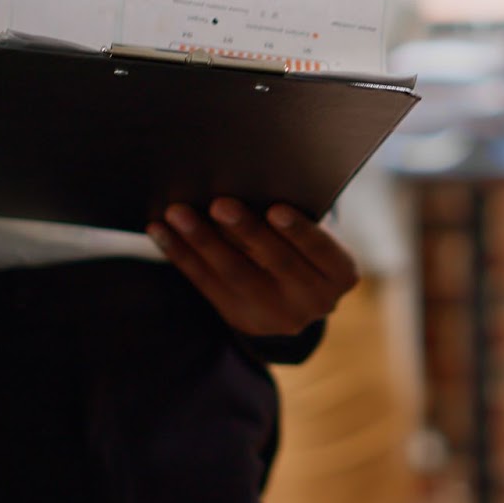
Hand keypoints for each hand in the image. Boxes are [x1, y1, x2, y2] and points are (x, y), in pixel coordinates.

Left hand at [147, 198, 359, 336]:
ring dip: (202, 241)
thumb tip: (246, 184)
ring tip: (177, 213)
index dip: (299, 230)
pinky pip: (206, 284)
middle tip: (219, 203)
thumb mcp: (316, 239)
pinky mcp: (241, 318)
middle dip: (245, 231)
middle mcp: (315, 301)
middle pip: (276, 262)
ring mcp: (277, 316)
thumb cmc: (306, 245)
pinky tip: (161, 231)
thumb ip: (295, 219)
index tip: (275, 208)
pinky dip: (182, 255)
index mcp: (341, 275)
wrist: (296, 300)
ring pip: (235, 274)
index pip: (321, 250)